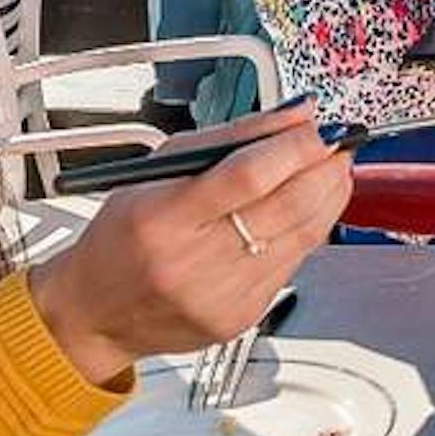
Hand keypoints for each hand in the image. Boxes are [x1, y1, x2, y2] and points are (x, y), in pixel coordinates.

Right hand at [23, 103, 353, 386]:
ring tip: (331, 171)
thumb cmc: (120, 238)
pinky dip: (308, 232)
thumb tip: (293, 116)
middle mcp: (192, 262)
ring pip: (302, 238)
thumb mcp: (156, 171)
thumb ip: (228, 139)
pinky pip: (292, 266)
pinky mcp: (239, 318)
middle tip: (340, 145)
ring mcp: (220, 297)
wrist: (94, 313)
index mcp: (163, 218)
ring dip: (328, 197)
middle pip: (287, 207)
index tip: (319, 128)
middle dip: (326, 168)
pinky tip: (306, 211)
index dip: (296, 148)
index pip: (248, 176)